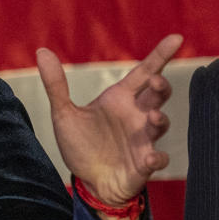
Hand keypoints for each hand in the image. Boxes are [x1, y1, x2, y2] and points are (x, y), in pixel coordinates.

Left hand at [36, 34, 182, 205]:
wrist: (88, 182)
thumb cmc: (82, 145)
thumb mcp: (64, 114)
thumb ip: (56, 85)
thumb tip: (41, 51)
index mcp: (120, 100)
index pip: (143, 73)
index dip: (160, 55)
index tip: (176, 37)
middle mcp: (136, 116)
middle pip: (157, 95)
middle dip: (161, 87)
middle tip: (156, 81)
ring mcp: (143, 140)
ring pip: (160, 124)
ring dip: (160, 120)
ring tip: (153, 117)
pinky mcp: (143, 164)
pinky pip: (157, 160)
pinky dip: (156, 159)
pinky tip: (150, 159)